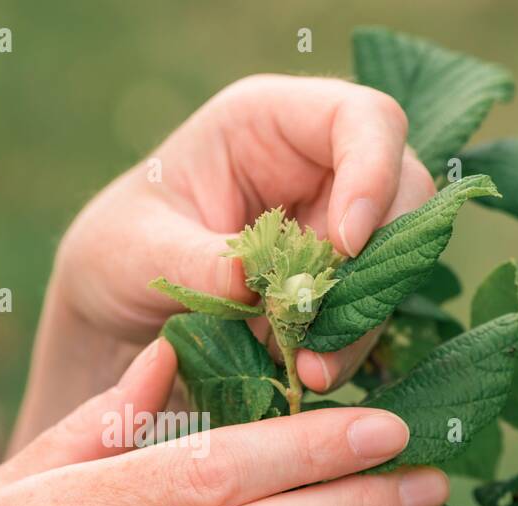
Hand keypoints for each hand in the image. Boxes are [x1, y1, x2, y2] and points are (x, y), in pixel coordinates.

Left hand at [52, 74, 435, 391]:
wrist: (116, 311)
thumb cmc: (117, 252)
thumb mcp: (138, 252)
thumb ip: (195, 262)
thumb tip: (252, 282)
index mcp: (269, 121)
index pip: (363, 119)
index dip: (374, 173)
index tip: (346, 244)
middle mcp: (318, 167)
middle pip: (401, 197)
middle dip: (373, 268)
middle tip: (324, 332)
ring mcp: (333, 228)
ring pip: (390, 267)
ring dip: (357, 322)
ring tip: (307, 371)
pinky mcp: (335, 287)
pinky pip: (364, 314)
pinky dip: (340, 348)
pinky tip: (301, 374)